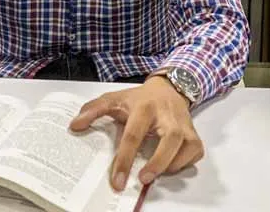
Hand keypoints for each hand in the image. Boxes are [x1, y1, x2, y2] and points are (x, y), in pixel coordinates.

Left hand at [69, 76, 203, 191]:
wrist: (168, 89)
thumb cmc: (139, 99)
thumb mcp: (114, 99)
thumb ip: (93, 110)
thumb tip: (75, 125)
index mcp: (145, 107)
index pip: (134, 134)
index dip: (125, 158)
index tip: (117, 180)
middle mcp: (168, 115)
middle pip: (169, 139)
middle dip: (157, 162)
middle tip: (142, 180)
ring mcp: (184, 125)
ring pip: (187, 146)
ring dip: (171, 165)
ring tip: (152, 175)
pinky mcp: (194, 134)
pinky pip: (195, 153)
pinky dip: (184, 163)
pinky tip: (169, 166)